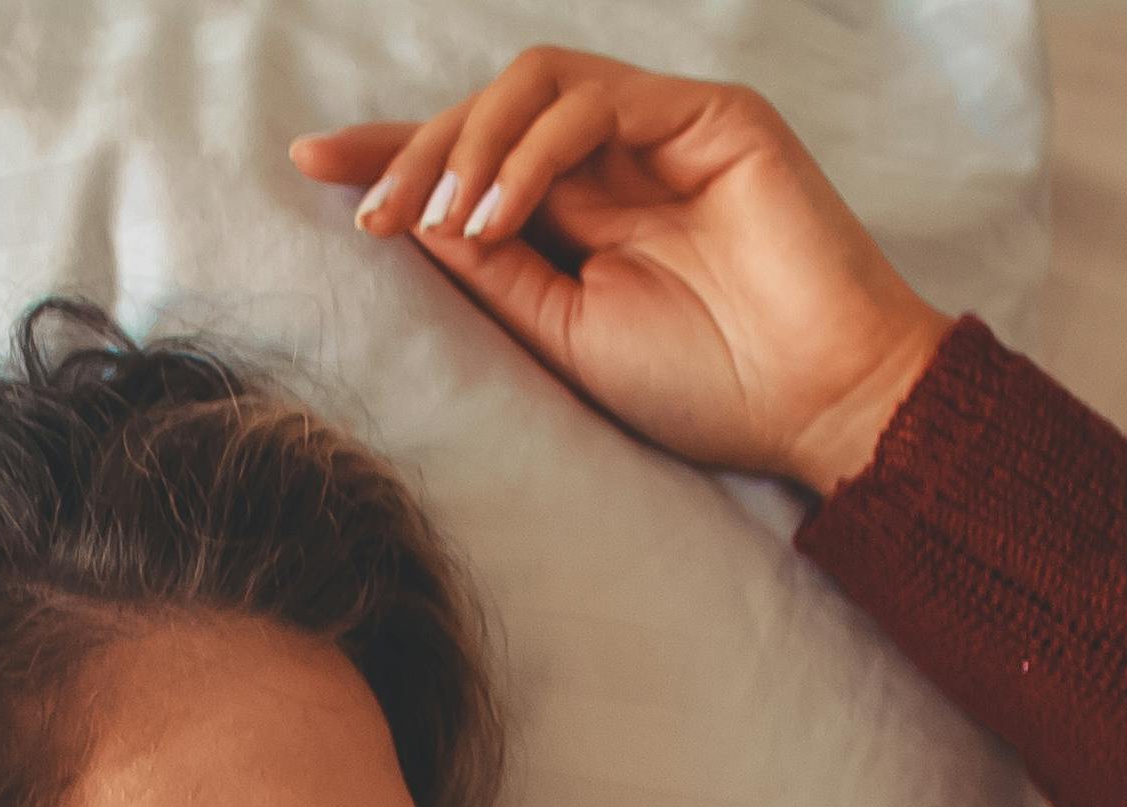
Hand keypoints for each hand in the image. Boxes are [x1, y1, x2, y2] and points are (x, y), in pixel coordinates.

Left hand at [288, 49, 956, 497]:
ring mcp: (663, 130)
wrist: (817, 404)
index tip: (309, 166)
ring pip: (530, 83)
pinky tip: (497, 214)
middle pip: (486, 110)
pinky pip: (591, 100)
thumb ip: (492, 271)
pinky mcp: (709, 115)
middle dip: (411, 147)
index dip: (392, 154)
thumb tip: (407, 217)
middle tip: (364, 206)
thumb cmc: (705, 386)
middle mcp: (616, 162)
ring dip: (466, 144)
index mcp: (582, 215)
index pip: (472, 162)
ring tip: (438, 220)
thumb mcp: (563, 336)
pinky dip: (528, 150)